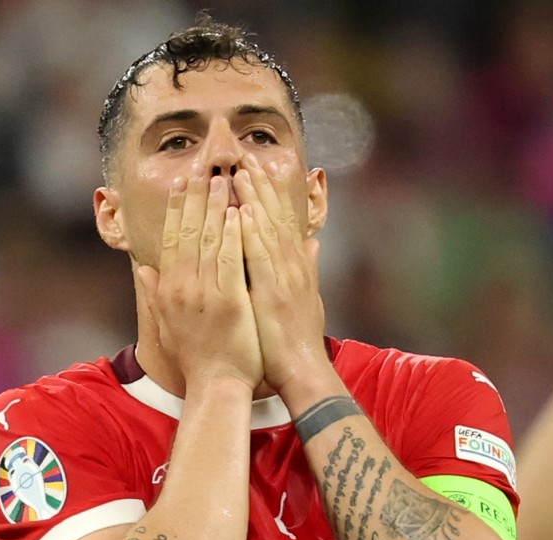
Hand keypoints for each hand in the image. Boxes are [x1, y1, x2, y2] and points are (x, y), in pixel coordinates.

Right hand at [136, 163, 262, 390]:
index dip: (177, 210)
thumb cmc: (197, 358)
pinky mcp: (228, 302)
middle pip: (187, 233)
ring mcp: (204, 294)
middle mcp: (182, 287)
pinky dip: (233, 235)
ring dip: (215, 207)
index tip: (182, 184)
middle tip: (202, 170)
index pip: (171, 240)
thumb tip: (142, 269)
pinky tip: (238, 213)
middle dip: (195, 199)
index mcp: (169, 290)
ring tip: (223, 181)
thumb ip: (155, 294)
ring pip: (208, 241)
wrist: (216, 386)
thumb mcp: (168, 325)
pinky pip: (230, 261)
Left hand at [233, 154, 327, 395]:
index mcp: (295, 267)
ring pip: (267, 229)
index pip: (282, 221)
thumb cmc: (298, 340)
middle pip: (275, 217)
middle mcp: (292, 266)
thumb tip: (312, 243)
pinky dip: (250, 232)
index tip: (257, 168)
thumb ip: (307, 268)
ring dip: (254, 199)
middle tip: (245, 155)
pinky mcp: (272, 291)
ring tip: (240, 171)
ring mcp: (283, 277)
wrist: (303, 370)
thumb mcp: (308, 298)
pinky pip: (259, 256)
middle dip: (260, 185)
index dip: (270, 193)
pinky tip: (241, 211)